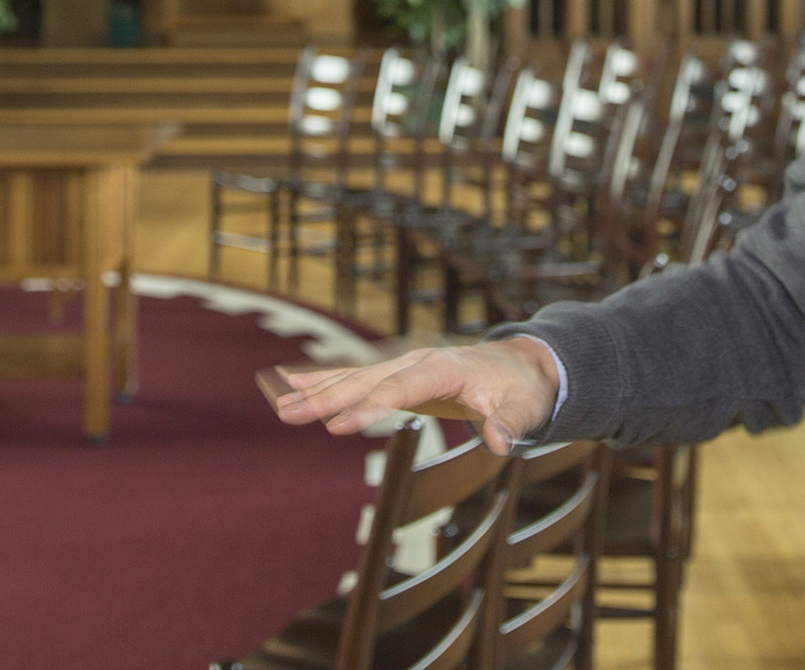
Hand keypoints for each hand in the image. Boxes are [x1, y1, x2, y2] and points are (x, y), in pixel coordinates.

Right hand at [271, 337, 560, 455]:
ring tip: (280, 402)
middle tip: (289, 415)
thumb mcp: (525, 408)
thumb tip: (501, 442)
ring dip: (316, 390)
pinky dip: (324, 380)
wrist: (523, 366)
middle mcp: (416, 361)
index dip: (367, 407)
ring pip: (354, 376)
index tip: (337, 427)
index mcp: (442, 368)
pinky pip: (356, 376)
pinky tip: (292, 384)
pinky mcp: (398, 374)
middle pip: (365, 380)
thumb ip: (511, 424)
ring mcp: (405, 364)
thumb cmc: (523, 390)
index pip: (398, 389)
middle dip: (326, 398)